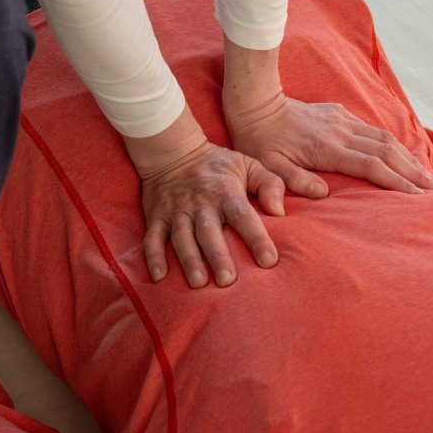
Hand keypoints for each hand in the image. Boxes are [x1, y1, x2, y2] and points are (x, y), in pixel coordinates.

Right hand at [123, 106, 284, 287]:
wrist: (173, 150)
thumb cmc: (217, 164)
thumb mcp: (248, 164)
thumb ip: (270, 184)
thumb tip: (280, 211)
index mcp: (226, 192)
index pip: (243, 216)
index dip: (256, 238)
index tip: (269, 261)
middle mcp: (201, 204)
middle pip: (209, 231)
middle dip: (217, 256)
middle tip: (227, 281)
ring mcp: (176, 211)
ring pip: (182, 237)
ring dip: (189, 260)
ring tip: (198, 282)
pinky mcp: (157, 217)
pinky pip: (152, 238)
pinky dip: (153, 256)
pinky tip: (158, 276)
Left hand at [224, 92, 432, 199]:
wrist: (256, 104)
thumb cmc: (259, 142)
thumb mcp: (268, 167)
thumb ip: (293, 182)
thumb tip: (323, 194)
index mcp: (327, 147)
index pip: (371, 166)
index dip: (397, 182)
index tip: (418, 198)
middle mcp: (341, 131)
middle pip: (388, 152)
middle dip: (414, 173)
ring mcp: (343, 120)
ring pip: (386, 139)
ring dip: (409, 160)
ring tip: (428, 180)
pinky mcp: (341, 114)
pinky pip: (374, 131)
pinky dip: (395, 146)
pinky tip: (405, 159)